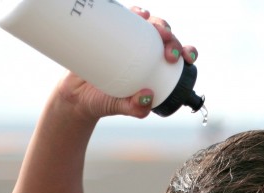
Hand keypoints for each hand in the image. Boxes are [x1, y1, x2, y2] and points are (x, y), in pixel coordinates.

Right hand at [58, 6, 197, 119]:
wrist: (75, 94)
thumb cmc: (103, 101)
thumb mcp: (121, 107)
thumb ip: (135, 109)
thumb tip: (147, 97)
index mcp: (154, 67)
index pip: (177, 56)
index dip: (187, 52)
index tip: (188, 58)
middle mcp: (144, 50)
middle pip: (165, 38)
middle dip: (173, 40)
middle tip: (170, 53)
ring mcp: (128, 39)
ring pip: (150, 24)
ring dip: (159, 24)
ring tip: (159, 32)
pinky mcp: (111, 30)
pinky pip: (126, 17)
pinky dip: (136, 12)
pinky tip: (141, 14)